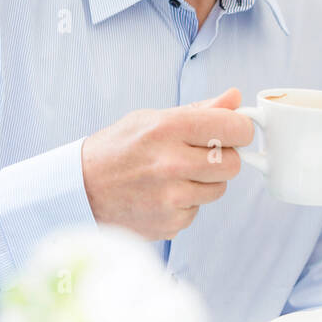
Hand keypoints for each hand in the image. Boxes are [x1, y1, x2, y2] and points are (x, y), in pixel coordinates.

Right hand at [80, 87, 254, 240]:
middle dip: (225, 157)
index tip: (234, 130)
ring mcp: (171, 198)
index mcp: (168, 129)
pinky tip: (162, 194)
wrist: (81, 189)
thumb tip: (235, 97)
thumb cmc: (118, 148)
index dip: (240, 128)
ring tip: (175, 174)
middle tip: (202, 154)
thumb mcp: (152, 118)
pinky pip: (198, 210)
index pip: (233, 128)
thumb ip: (198, 110)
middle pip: (233, 164)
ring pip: (219, 189)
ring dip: (205, 182)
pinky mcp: (170, 224)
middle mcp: (171, 164)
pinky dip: (186, 203)